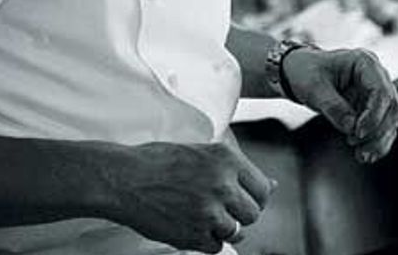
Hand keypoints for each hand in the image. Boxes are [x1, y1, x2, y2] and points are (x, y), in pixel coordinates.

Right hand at [112, 141, 275, 252]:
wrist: (125, 178)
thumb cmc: (159, 160)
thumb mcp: (201, 152)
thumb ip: (235, 168)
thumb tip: (273, 186)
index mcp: (226, 159)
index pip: (262, 188)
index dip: (254, 197)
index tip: (242, 198)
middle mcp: (222, 184)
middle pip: (253, 214)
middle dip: (239, 214)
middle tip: (219, 207)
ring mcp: (209, 211)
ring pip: (236, 232)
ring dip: (223, 228)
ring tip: (201, 214)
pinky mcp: (194, 235)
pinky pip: (216, 246)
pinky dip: (207, 240)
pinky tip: (191, 224)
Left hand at [283, 47, 397, 163]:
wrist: (297, 72)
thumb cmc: (305, 72)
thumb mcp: (314, 87)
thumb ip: (333, 106)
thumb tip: (351, 128)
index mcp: (364, 62)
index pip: (381, 91)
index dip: (373, 115)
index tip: (357, 132)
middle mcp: (375, 76)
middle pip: (391, 107)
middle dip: (377, 131)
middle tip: (357, 145)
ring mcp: (375, 92)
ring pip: (389, 121)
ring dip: (378, 141)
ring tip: (361, 154)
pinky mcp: (371, 107)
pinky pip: (381, 128)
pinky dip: (376, 143)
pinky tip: (364, 154)